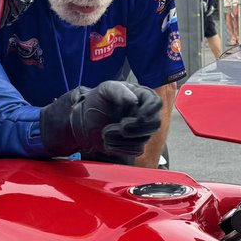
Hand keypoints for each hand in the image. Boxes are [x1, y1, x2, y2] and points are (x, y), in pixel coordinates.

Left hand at [40, 81, 162, 159]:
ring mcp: (141, 131)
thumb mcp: (105, 89)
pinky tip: (108, 141)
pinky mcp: (134, 145)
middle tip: (121, 126)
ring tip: (105, 132)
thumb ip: (119, 91)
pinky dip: (120, 147)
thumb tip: (134, 101)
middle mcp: (145, 114)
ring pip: (143, 139)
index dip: (151, 111)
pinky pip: (135, 150)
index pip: (156, 104)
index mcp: (142, 97)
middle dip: (137, 128)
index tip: (139, 117)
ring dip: (122, 138)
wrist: (84, 120)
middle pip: (154, 124)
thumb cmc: (96, 101)